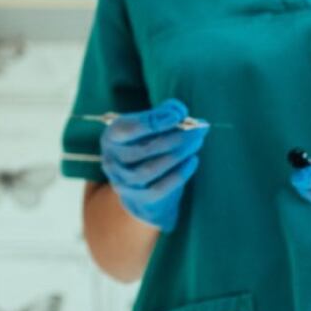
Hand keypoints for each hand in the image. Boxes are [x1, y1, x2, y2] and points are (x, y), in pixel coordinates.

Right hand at [99, 99, 208, 232]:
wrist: (140, 187)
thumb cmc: (147, 147)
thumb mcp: (147, 128)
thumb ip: (161, 115)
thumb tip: (179, 111)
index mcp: (112, 137)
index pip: (128, 128)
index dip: (153, 121)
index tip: (178, 114)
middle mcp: (112, 160)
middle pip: (144, 149)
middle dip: (175, 138)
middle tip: (198, 129)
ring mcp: (123, 182)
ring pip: (151, 169)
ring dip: (179, 154)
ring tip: (197, 142)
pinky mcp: (138, 199)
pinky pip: (160, 188)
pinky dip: (179, 174)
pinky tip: (193, 160)